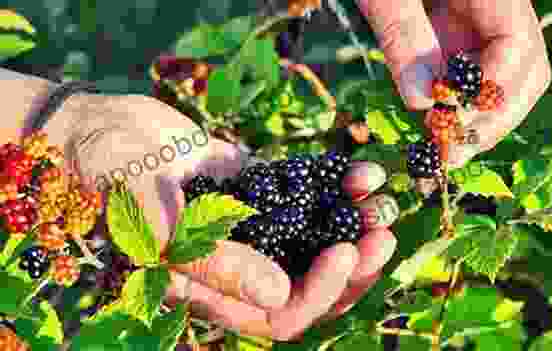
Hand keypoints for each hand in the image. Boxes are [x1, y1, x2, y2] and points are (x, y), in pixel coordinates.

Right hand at [47, 94, 396, 340]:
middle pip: (312, 285)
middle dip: (352, 267)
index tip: (343, 252)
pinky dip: (340, 187)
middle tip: (382, 235)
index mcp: (212, 291)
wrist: (105, 129)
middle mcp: (241, 265)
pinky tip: (364, 172)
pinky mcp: (264, 190)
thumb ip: (211, 262)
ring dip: (356, 227)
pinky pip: (311, 196)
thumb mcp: (153, 224)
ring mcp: (256, 227)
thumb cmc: (111, 179)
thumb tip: (278, 295)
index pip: (279, 318)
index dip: (318, 293)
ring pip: (318, 243)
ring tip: (382, 202)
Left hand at [356, 0, 551, 166]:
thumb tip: (422, 104)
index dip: (491, 92)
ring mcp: (483, 18)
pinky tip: (434, 122)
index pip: (517, 43)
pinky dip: (458, 102)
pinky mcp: (461, 30)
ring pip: (504, 77)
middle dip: (492, 116)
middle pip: (525, 69)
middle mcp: (498, 5)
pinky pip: (474, 71)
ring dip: (477, 117)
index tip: (452, 125)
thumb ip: (403, 37)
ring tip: (442, 148)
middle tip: (451, 153)